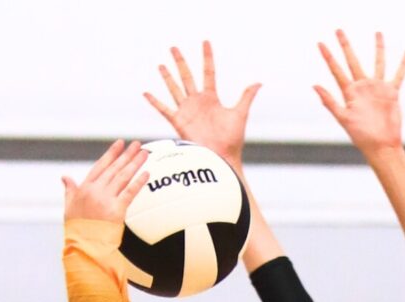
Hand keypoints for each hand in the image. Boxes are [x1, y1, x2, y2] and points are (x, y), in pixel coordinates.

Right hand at [62, 140, 147, 222]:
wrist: (83, 246)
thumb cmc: (76, 229)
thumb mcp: (69, 207)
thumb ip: (69, 190)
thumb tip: (64, 177)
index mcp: (85, 188)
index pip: (100, 166)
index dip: (111, 154)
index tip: (120, 143)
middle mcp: (96, 190)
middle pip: (114, 169)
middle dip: (126, 155)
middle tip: (137, 144)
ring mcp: (106, 199)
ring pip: (123, 177)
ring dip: (135, 163)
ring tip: (144, 153)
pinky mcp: (117, 210)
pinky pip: (130, 193)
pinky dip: (138, 182)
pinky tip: (146, 173)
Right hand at [144, 41, 260, 169]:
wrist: (221, 157)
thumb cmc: (232, 139)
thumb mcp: (240, 114)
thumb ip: (246, 96)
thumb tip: (258, 82)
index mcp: (211, 98)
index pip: (208, 72)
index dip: (207, 57)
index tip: (205, 42)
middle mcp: (197, 102)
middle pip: (187, 77)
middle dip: (181, 62)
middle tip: (173, 47)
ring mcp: (187, 111)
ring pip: (174, 89)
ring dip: (167, 77)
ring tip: (161, 65)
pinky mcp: (178, 122)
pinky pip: (164, 109)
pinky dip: (155, 102)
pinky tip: (146, 93)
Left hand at [315, 30, 404, 157]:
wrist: (381, 144)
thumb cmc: (361, 136)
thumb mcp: (343, 117)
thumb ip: (329, 101)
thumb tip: (314, 85)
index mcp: (349, 93)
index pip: (336, 70)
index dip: (328, 57)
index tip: (320, 43)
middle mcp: (362, 88)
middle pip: (352, 61)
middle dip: (345, 46)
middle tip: (338, 30)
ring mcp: (377, 89)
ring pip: (378, 63)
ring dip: (378, 49)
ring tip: (378, 33)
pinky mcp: (391, 92)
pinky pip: (398, 74)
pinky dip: (403, 63)